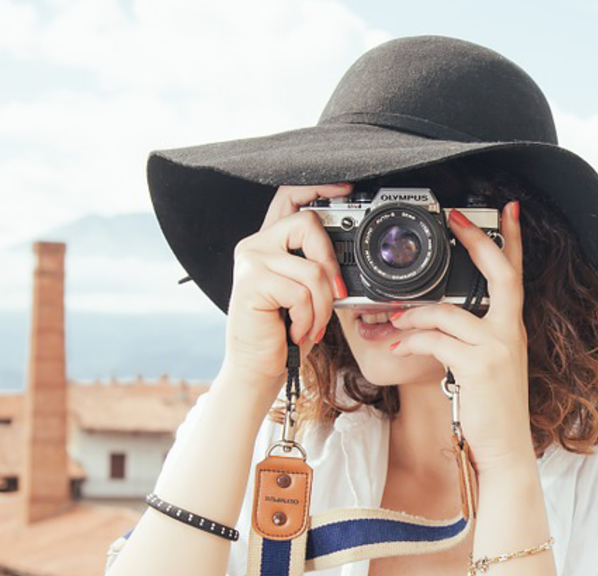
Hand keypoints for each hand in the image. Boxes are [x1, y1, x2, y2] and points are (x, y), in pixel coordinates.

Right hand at [219, 183, 351, 392]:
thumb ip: (317, 267)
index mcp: (270, 242)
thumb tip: (347, 257)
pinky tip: (295, 330)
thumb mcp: (305, 292)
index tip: (345, 189)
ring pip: (311, 268)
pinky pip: (301, 293)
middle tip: (333, 294)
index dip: (318, 187)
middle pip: (307, 223)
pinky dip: (308, 318)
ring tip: (312, 325)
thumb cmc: (283, 331)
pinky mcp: (251, 282)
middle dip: (330, 262)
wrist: (258, 366)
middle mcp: (256, 244)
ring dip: (322, 306)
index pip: (289, 197)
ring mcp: (251, 261)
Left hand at [387, 200, 531, 475]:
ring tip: (391, 320)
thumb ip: (470, 339)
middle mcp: (510, 333)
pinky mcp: (478, 366)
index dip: (513, 240)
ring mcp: (497, 348)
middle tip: (455, 218)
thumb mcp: (486, 368)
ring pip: (448, 312)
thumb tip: (433, 319)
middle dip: (477, 241)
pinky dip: (410, 340)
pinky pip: (436, 341)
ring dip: (413, 313)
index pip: (516, 274)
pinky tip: (395, 345)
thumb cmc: (491, 411)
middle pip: (500, 273)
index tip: (508, 210)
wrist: (505, 451)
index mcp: (512, 329)